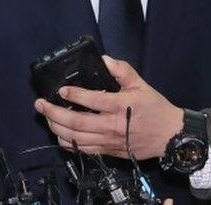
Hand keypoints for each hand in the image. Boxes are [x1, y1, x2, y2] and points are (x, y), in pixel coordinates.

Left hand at [34, 55, 182, 159]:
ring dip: (56, 127)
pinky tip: (60, 133)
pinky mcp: (108, 151)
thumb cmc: (155, 110)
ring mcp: (108, 141)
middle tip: (40, 104)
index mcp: (121, 106)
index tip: (61, 90)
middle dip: (53, 112)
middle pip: (76, 123)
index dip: (73, 95)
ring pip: (75, 139)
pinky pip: (82, 150)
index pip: (92, 100)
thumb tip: (104, 60)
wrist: (170, 136)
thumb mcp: (141, 84)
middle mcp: (112, 126)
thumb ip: (122, 70)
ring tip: (46, 116)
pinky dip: (67, 142)